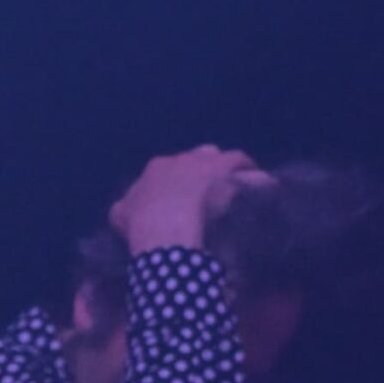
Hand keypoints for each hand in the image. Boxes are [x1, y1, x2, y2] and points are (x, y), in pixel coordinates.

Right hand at [111, 145, 270, 254]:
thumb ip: (124, 208)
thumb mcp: (120, 215)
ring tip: (235, 188)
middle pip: (197, 157)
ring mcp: (203, 161)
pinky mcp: (225, 167)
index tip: (184, 198)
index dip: (179, 182)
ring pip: (220, 157)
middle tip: (210, 192)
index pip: (170, 168)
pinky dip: (252, 173)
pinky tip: (263, 184)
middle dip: (204, 171)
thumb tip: (124, 208)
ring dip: (227, 170)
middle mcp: (179, 159)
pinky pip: (242, 162)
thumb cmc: (140, 224)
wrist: (163, 226)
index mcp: (154, 169)